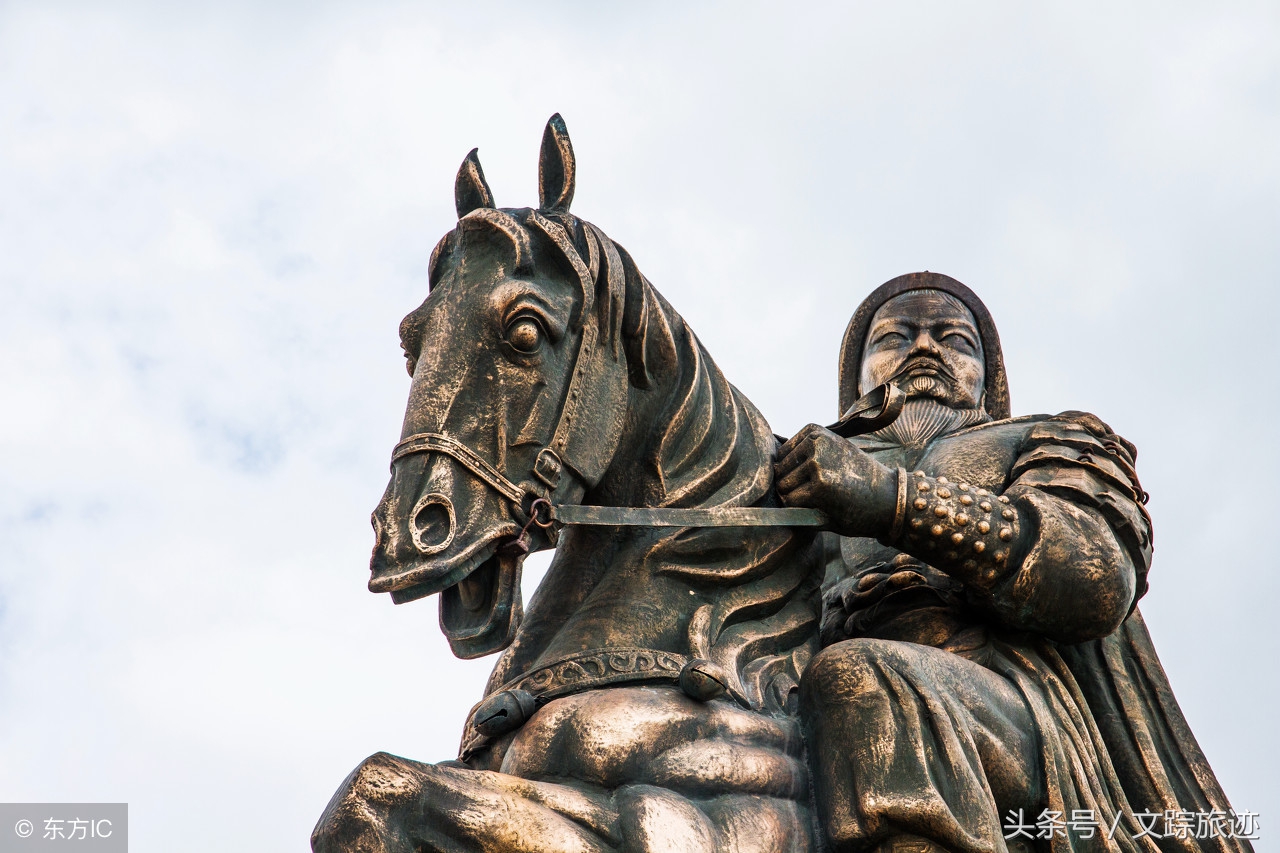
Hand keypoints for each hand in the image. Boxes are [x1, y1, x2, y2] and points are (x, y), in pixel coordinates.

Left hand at [774, 424, 898, 538]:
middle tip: (820, 493)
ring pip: (784, 487)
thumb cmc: (858, 479)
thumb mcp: (834, 453)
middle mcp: (814, 443)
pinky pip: (792, 502)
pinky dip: (802, 510)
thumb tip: (769, 464)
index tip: (813, 479)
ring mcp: (816, 464)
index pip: (781, 454)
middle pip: (779, 471)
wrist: (888, 498)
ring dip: (797, 499)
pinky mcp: (819, 487)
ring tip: (822, 499)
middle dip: (793, 486)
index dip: (792, 472)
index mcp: (815, 432)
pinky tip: (823, 507)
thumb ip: (806, 454)